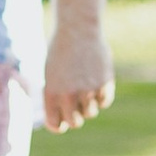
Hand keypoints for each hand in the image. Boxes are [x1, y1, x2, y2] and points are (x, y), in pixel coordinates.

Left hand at [42, 19, 115, 134]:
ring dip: (88, 104)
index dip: (59, 124)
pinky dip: (101, 96)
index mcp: (51, 94)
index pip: (55, 125)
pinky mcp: (104, 84)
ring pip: (91, 113)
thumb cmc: (61, 52)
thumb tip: (64, 122)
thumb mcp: (51, 75)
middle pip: (75, 123)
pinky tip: (96, 81)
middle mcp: (69, 95)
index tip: (62, 118)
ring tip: (85, 85)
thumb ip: (56, 98)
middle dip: (75, 117)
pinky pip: (104, 102)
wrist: (78, 30)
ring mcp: (88, 91)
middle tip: (75, 105)